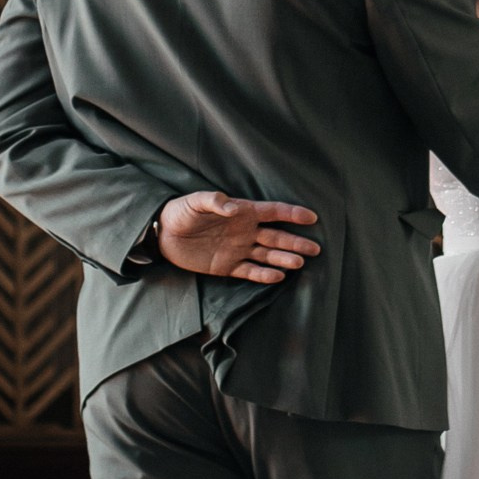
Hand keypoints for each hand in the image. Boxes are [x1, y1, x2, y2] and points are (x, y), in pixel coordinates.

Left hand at [156, 192, 320, 285]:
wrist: (162, 235)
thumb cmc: (180, 212)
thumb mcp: (195, 202)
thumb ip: (215, 202)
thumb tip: (233, 207)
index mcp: (242, 213)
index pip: (273, 212)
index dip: (292, 214)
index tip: (311, 218)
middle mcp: (245, 232)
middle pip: (276, 237)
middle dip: (296, 243)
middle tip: (315, 249)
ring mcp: (238, 250)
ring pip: (267, 255)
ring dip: (284, 259)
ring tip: (299, 263)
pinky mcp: (228, 267)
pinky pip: (250, 272)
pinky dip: (263, 275)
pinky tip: (278, 277)